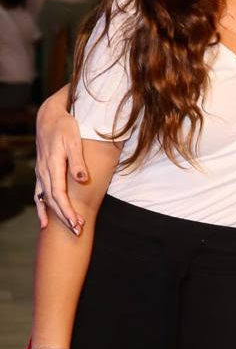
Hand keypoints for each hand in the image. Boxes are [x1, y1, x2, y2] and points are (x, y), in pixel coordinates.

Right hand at [35, 92, 87, 232]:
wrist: (49, 117)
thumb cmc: (65, 127)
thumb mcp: (74, 141)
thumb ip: (78, 161)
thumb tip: (82, 180)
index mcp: (53, 166)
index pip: (59, 194)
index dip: (67, 210)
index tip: (77, 222)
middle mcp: (44, 172)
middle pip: (53, 201)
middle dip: (65, 217)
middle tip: (78, 231)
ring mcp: (41, 173)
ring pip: (46, 200)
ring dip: (57, 215)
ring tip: (70, 228)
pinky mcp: (42, 172)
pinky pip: (40, 195)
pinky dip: (43, 209)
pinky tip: (45, 222)